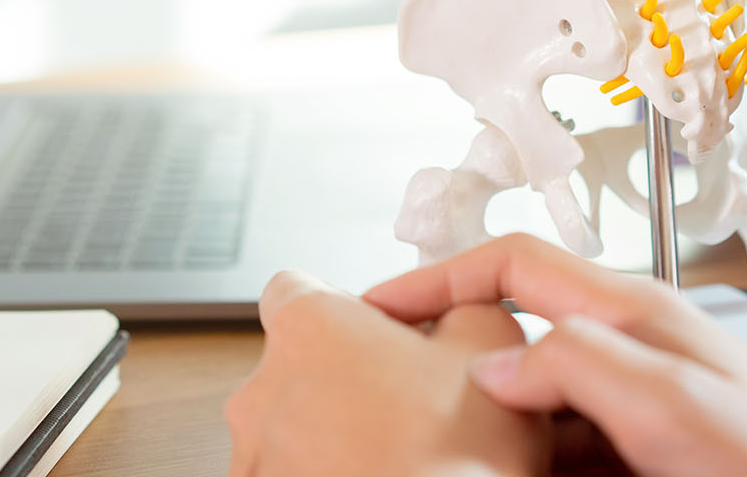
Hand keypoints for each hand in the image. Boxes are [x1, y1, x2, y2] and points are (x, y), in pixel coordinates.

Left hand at [225, 271, 548, 476]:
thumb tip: (451, 309)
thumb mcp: (491, 338)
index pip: (293, 288)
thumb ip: (455, 300)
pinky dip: (327, 473)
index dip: (340, 307)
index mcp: (309, 329)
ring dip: (332, 434)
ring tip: (397, 452)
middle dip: (343, 377)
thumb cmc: (460, 455)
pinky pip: (290, 473)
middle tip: (405, 403)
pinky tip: (379, 474)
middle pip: (295, 364)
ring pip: (290, 428)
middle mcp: (263, 391)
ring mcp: (256, 458)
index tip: (373, 330)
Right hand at [366, 235, 746, 476]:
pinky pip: (559, 443)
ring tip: (440, 442)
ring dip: (483, 418)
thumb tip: (497, 365)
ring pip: (529, 395)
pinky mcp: (639, 446)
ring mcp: (632, 396)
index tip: (379, 306)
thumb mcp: (671, 400)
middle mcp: (626, 344)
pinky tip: (503, 476)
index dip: (436, 277)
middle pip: (511, 326)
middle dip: (449, 351)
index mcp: (629, 312)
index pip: (510, 263)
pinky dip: (521, 458)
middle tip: (397, 383)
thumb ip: (578, 362)